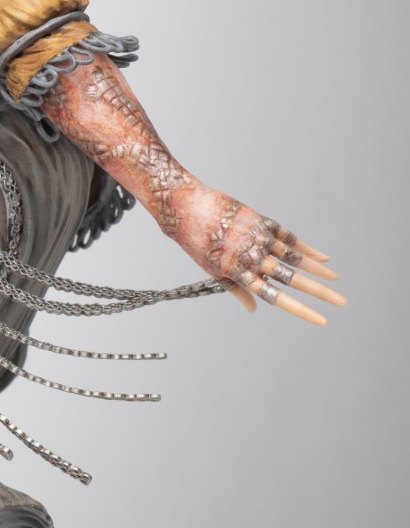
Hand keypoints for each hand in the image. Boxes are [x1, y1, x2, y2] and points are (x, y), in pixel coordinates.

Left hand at [168, 185, 343, 323]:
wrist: (184, 206)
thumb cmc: (195, 241)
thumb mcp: (210, 269)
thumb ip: (235, 288)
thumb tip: (253, 309)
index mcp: (239, 273)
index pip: (276, 297)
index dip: (301, 310)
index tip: (322, 321)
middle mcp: (252, 257)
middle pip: (292, 279)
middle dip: (320, 292)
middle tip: (342, 302)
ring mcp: (259, 238)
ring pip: (295, 258)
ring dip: (318, 269)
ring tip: (336, 280)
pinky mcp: (261, 222)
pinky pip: (290, 238)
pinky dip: (307, 248)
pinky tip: (323, 257)